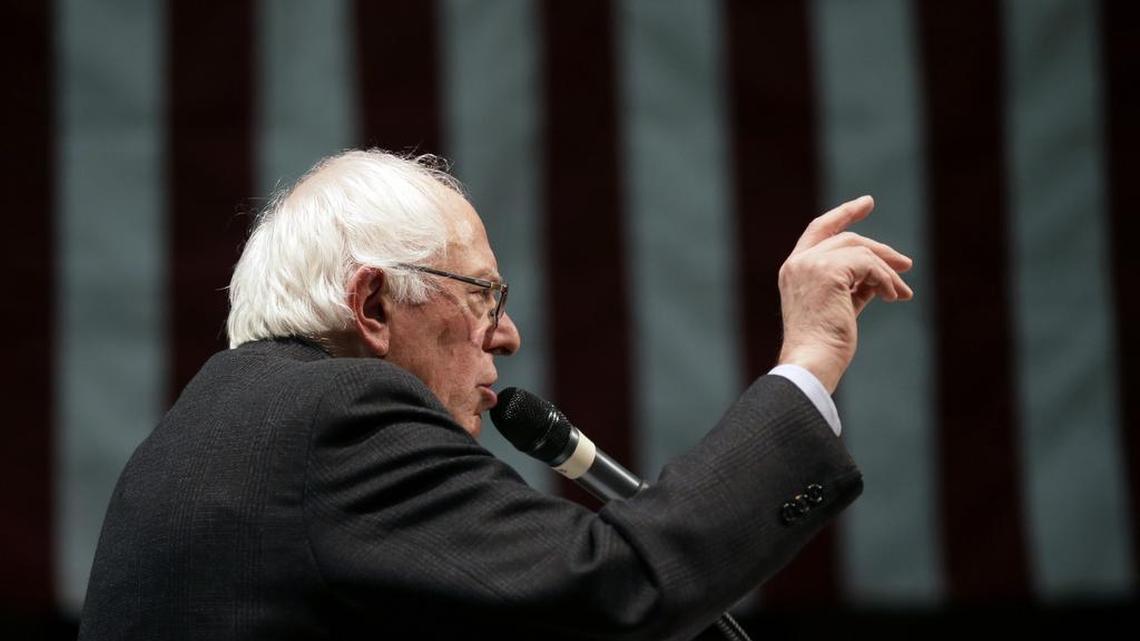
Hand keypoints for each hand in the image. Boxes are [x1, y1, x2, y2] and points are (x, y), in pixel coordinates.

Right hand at [777, 195, 912, 392]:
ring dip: (887, 271)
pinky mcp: (827, 271)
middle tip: (906, 264)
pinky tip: (893, 297)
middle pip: (847, 238)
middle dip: (880, 250)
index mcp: (794, 270)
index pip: (820, 229)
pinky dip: (885, 279)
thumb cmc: (825, 345)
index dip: (844, 213)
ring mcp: (811, 264)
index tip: (867, 203)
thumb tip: (882, 277)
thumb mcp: (840, 307)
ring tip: (902, 292)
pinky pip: (868, 264)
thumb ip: (855, 287)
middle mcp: (798, 262)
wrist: (812, 362)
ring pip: (860, 250)